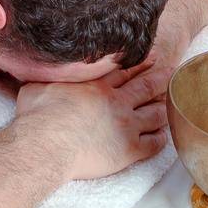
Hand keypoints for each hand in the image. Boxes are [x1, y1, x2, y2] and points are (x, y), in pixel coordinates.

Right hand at [14, 60, 168, 179]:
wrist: (47, 144)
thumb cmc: (38, 116)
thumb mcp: (37, 85)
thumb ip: (46, 76)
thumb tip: (36, 68)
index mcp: (97, 86)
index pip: (125, 72)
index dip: (140, 64)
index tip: (153, 57)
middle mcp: (117, 102)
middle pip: (146, 87)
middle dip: (160, 78)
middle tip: (171, 72)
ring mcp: (126, 126)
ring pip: (155, 114)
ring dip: (164, 108)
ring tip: (171, 104)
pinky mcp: (129, 150)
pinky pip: (153, 144)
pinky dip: (161, 138)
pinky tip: (163, 136)